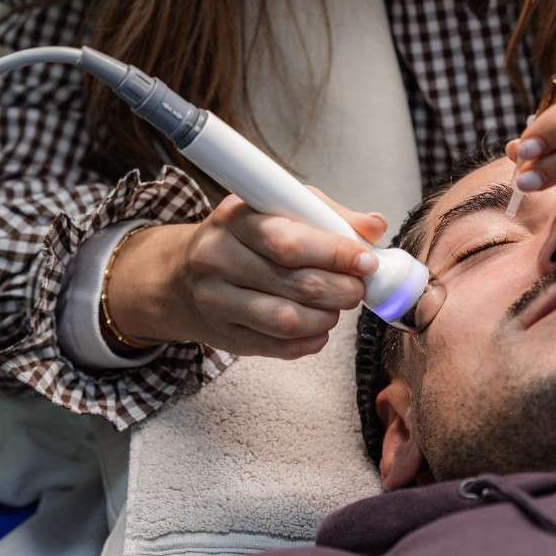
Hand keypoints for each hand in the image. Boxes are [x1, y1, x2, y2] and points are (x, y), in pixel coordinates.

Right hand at [105, 188, 387, 358]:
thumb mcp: (278, 208)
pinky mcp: (223, 337)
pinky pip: (277, 347)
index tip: (367, 261)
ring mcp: (216, 301)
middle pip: (293, 282)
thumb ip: (328, 215)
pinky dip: (310, 341)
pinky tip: (319, 328)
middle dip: (340, 288)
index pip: (289, 240)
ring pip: (287, 320)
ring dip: (326, 317)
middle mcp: (218, 258)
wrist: (180, 275)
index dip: (335, 253)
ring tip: (338, 307)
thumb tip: (375, 227)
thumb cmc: (243, 236)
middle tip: (358, 288)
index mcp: (235, 218)